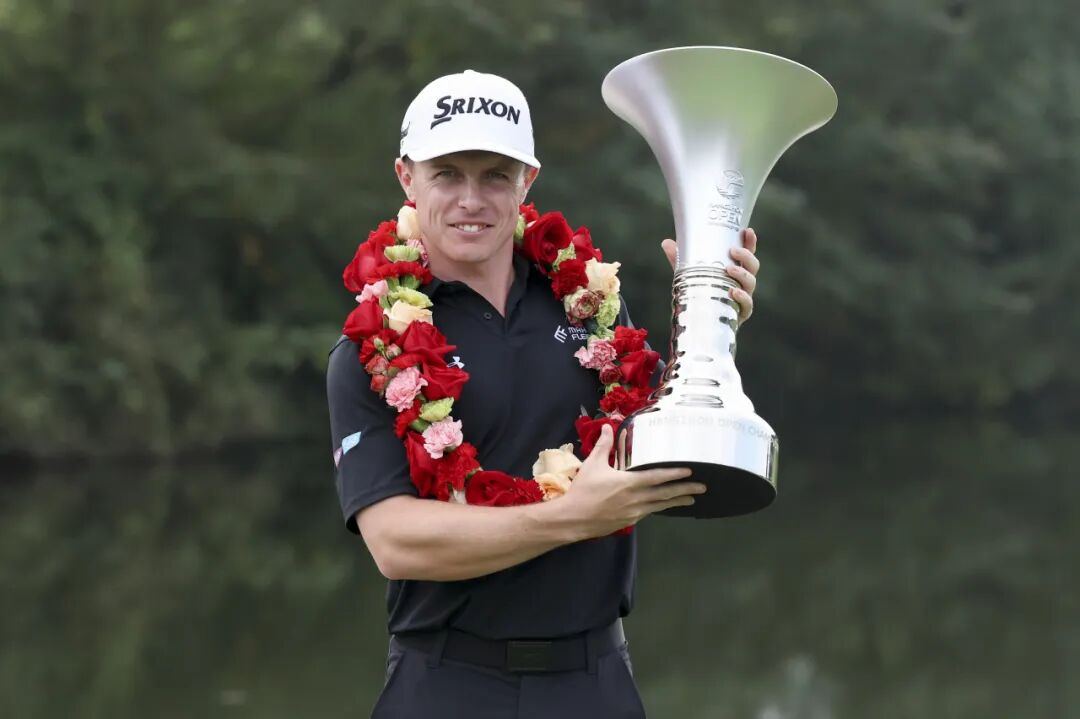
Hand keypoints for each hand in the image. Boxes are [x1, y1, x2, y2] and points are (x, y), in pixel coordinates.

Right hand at [562, 425, 705, 538]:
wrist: (574, 518)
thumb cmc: (584, 490)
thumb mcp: (593, 464)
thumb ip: (604, 445)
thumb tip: (608, 426)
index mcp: (629, 483)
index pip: (657, 477)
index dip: (674, 473)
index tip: (690, 471)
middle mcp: (636, 498)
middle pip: (666, 494)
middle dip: (685, 490)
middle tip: (702, 487)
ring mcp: (635, 512)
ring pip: (661, 506)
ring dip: (677, 501)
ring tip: (692, 499)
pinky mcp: (630, 521)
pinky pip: (650, 512)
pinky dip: (661, 507)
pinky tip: (666, 505)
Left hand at [660, 227, 759, 324]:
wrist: (699, 324)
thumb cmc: (699, 294)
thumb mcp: (689, 274)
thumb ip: (679, 259)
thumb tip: (666, 242)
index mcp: (735, 270)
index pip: (747, 254)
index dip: (750, 242)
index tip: (748, 231)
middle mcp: (742, 282)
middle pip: (753, 267)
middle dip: (746, 257)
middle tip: (733, 251)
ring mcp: (743, 297)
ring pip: (751, 283)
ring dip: (743, 274)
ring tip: (729, 269)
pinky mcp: (740, 313)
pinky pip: (747, 305)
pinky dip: (742, 298)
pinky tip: (733, 292)